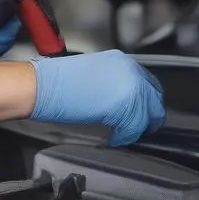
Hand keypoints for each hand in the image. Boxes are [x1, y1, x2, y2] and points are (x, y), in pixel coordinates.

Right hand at [29, 49, 164, 145]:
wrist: (43, 86)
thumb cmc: (59, 82)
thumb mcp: (95, 75)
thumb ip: (115, 85)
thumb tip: (123, 103)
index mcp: (124, 62)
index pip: (149, 85)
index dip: (145, 103)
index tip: (140, 114)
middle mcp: (132, 72)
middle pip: (155, 100)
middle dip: (147, 117)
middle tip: (136, 128)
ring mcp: (131, 88)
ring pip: (147, 115)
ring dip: (135, 127)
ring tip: (121, 134)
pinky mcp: (125, 106)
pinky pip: (133, 127)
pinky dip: (125, 136)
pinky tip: (113, 137)